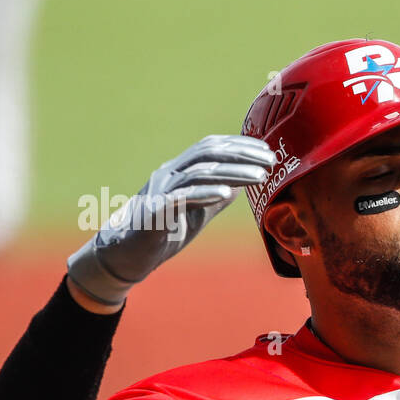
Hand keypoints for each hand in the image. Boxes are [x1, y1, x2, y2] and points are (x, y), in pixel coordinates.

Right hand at [67, 135, 274, 305]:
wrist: (129, 254)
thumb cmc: (163, 231)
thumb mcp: (197, 212)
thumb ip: (215, 198)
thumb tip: (239, 186)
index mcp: (179, 170)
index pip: (211, 146)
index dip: (240, 144)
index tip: (267, 151)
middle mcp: (169, 173)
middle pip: (208, 153)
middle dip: (242, 154)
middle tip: (271, 160)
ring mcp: (161, 190)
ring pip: (199, 172)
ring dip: (233, 172)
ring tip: (259, 176)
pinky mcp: (156, 211)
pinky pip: (182, 196)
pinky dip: (205, 193)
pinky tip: (226, 193)